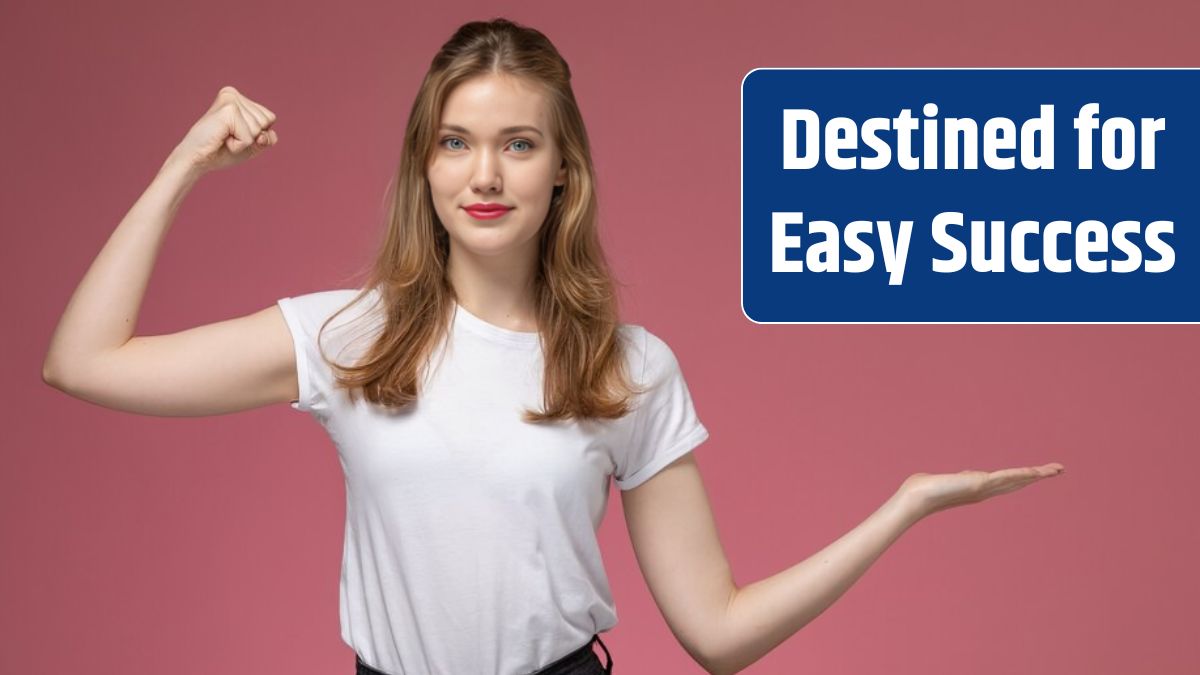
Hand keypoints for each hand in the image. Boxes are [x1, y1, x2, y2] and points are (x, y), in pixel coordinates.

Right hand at [167, 85, 277, 176]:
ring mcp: (230, 100)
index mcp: (239, 98)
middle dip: (252, 137)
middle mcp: (233, 94)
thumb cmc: (221, 151)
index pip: (270, 118)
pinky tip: (222, 140)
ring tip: (224, 138)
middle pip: (267, 121)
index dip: (258, 134)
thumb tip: (266, 134)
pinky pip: (249, 137)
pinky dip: (239, 146)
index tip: (235, 134)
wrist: (196, 160)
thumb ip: (267, 138)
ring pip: (259, 129)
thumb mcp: (252, 145)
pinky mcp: (228, 110)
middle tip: (228, 137)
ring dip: (244, 142)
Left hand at [899, 462, 1064, 517]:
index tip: (1039, 473)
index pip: (1007, 482)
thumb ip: (957, 478)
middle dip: (1038, 476)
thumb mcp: (946, 481)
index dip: (1024, 478)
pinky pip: (1005, 477)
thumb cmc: (924, 490)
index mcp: (979, 489)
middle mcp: (985, 490)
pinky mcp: (979, 484)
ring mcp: (984, 488)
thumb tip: (962, 476)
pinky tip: (1035, 471)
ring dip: (1037, 474)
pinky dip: (1020, 474)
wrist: (916, 497)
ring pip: (1017, 479)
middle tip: (1059, 469)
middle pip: (1018, 481)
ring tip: (1056, 469)